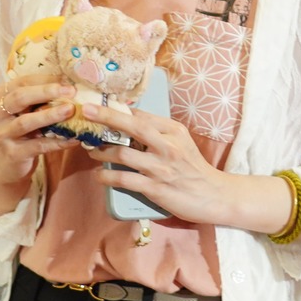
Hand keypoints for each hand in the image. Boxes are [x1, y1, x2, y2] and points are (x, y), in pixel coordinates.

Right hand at [0, 77, 79, 215]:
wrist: (7, 164)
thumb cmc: (20, 129)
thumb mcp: (22, 110)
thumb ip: (37, 97)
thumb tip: (67, 82)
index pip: (21, 82)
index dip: (44, 79)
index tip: (65, 79)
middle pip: (20, 98)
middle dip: (46, 92)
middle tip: (70, 91)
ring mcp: (1, 135)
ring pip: (26, 122)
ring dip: (50, 115)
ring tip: (70, 110)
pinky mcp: (12, 153)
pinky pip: (38, 145)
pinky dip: (57, 142)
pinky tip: (73, 138)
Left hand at [77, 100, 290, 233]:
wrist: (214, 195)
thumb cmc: (193, 168)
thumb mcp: (180, 142)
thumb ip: (158, 131)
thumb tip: (129, 119)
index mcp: (173, 131)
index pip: (141, 115)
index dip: (117, 109)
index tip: (98, 105)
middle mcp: (167, 145)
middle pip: (132, 126)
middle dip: (106, 116)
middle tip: (86, 111)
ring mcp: (161, 167)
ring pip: (123, 154)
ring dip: (102, 152)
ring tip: (91, 151)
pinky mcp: (155, 188)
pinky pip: (124, 179)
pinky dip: (107, 177)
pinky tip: (100, 176)